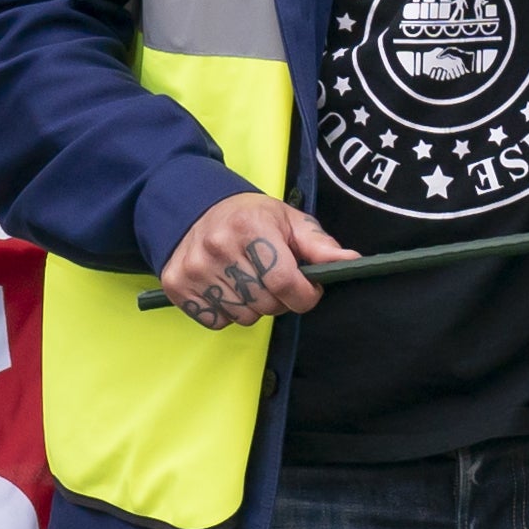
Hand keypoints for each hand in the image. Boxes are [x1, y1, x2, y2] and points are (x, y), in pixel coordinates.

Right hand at [162, 193, 347, 329]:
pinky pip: (216, 321)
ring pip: (242, 317)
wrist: (194, 207)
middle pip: (266, 304)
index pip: (285, 282)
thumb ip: (320, 245)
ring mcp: (193, 268)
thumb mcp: (289, 221)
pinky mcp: (176, 285)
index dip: (305, 295)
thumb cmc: (250, 217)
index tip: (308, 289)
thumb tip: (352, 262)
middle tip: (271, 278)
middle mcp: (217, 248)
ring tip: (246, 280)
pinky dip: (226, 312)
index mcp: (250, 229)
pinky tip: (225, 288)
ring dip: (252, 307)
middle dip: (279, 299)